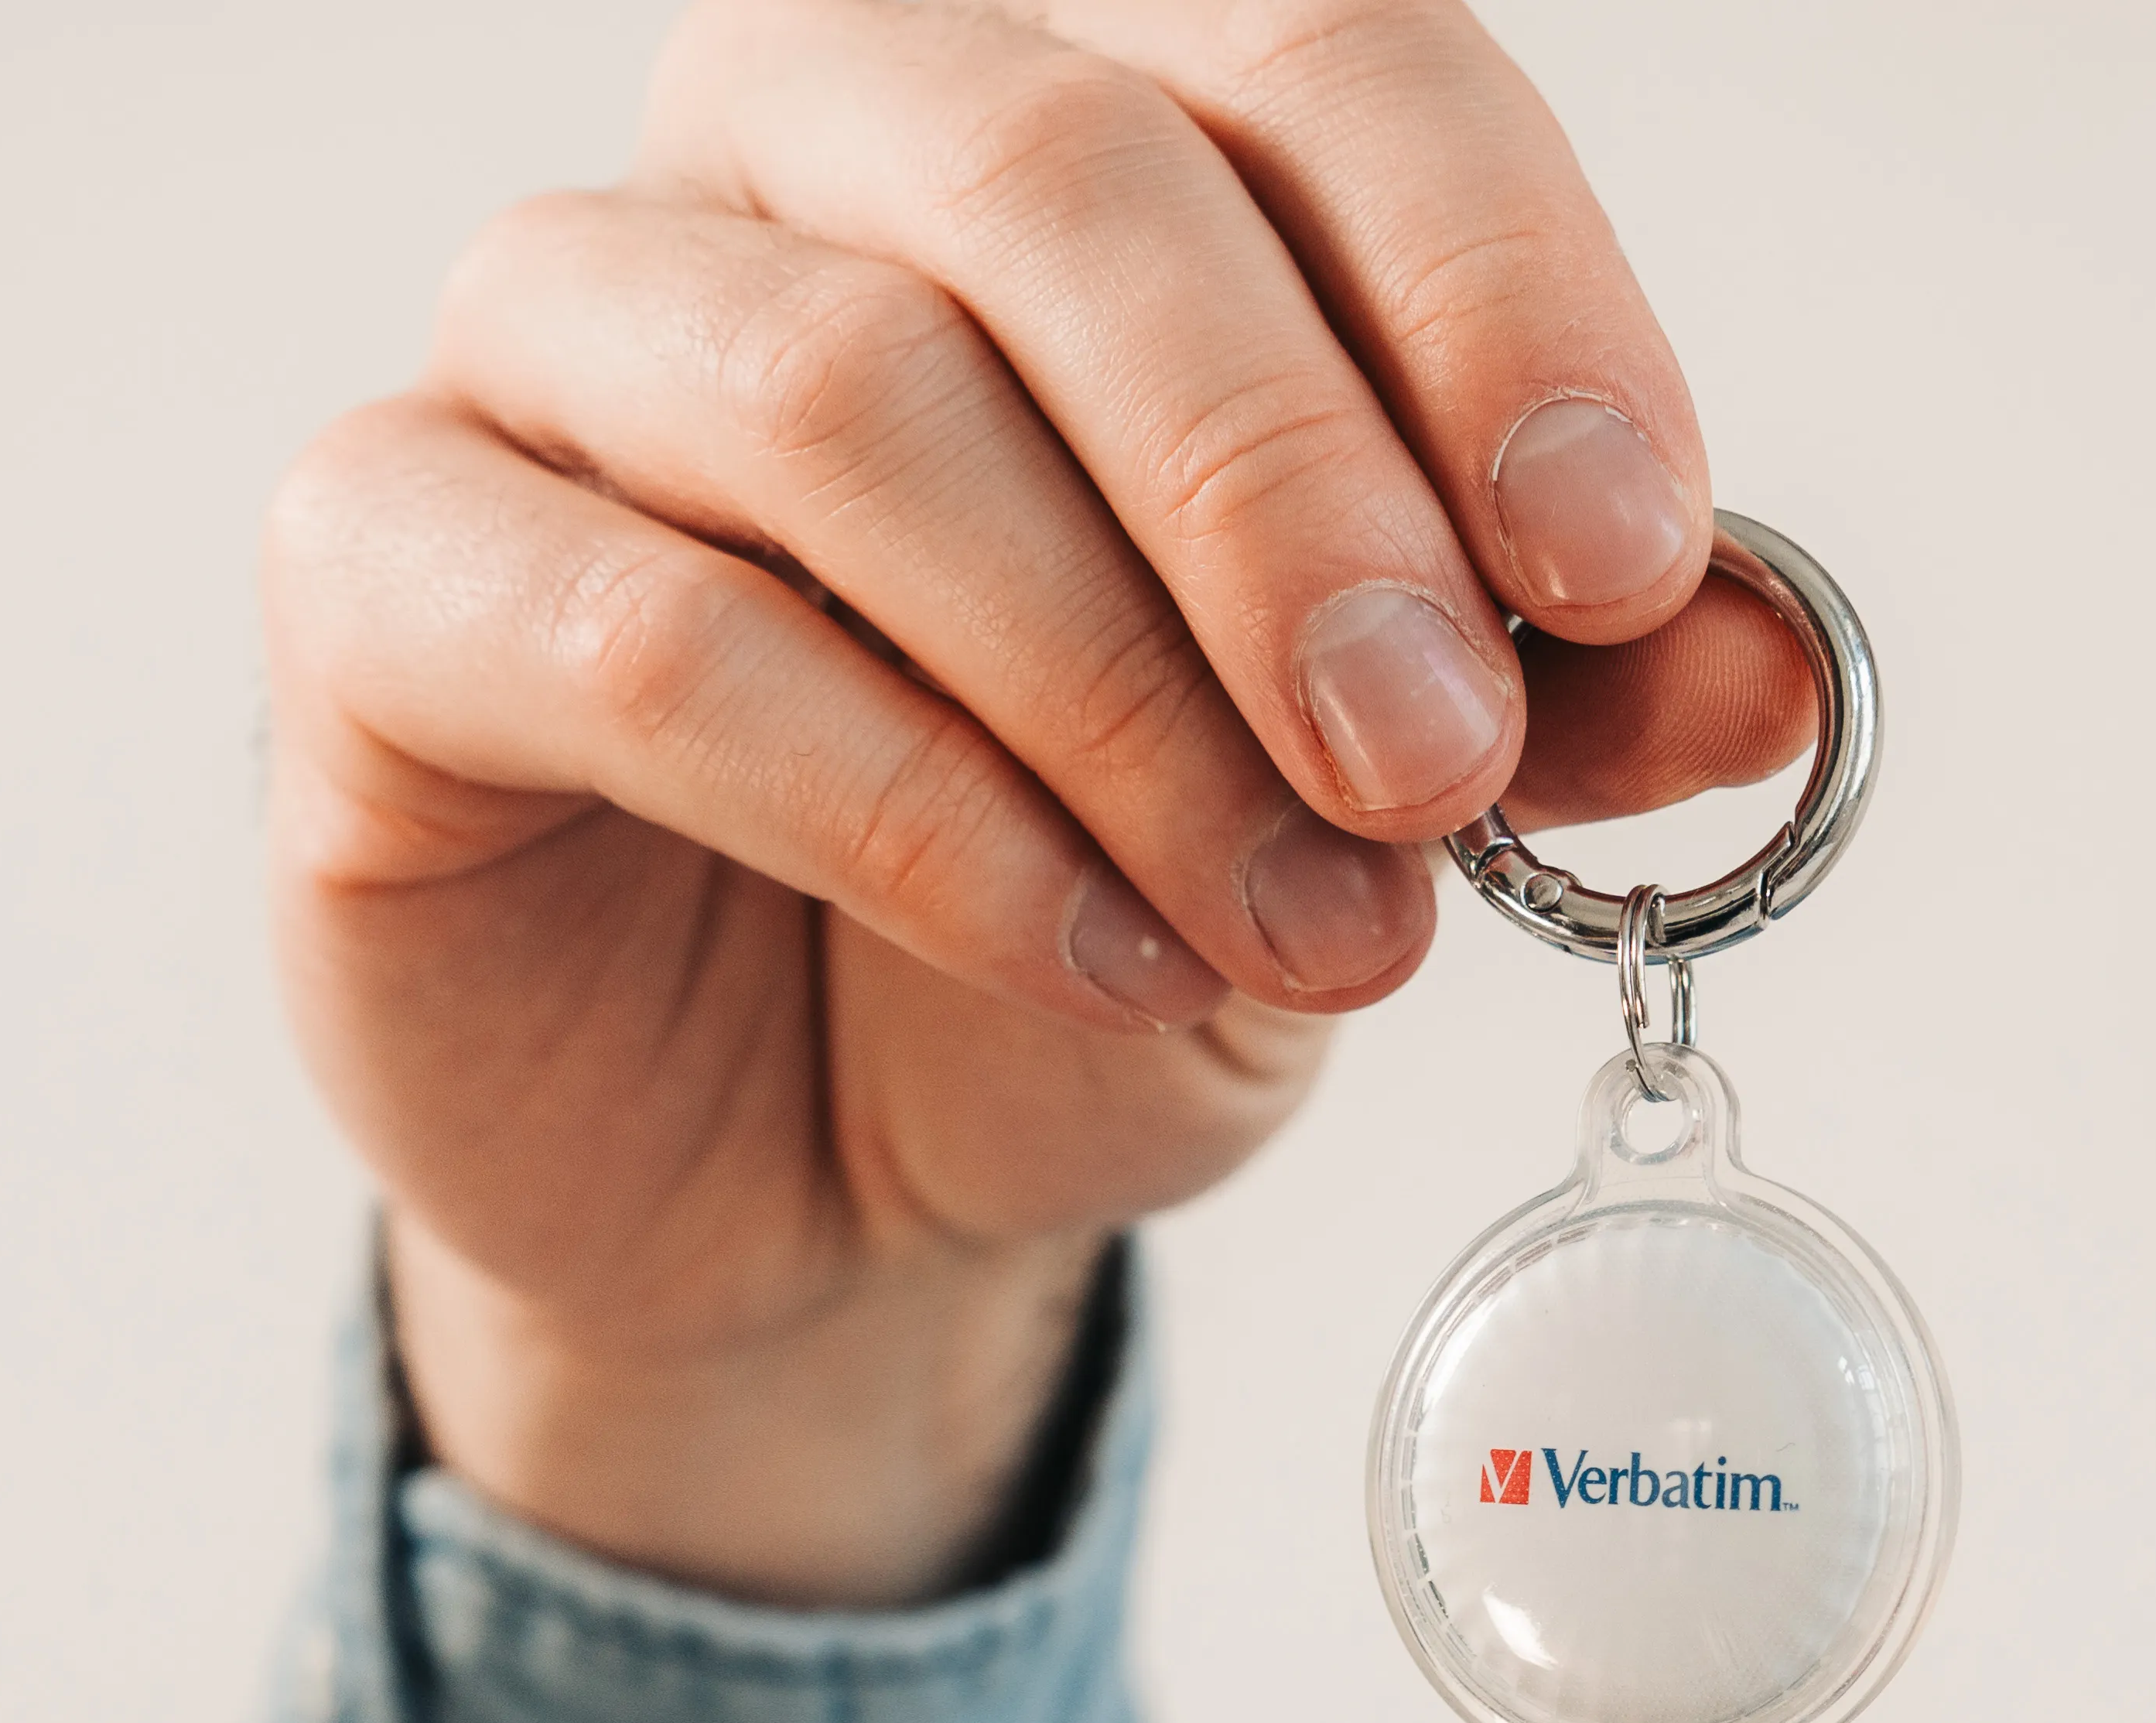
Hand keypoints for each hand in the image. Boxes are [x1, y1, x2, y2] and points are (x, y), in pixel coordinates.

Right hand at [261, 0, 1816, 1602]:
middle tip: (1436, 762)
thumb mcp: (1382, 818)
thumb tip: (1772, 654)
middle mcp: (785, 156)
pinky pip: (644, 634)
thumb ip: (1567, 710)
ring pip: (842, 391)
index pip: (1305, 53)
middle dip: (1291, 484)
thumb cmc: (1100, 906)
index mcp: (1068, 121)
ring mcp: (547, 345)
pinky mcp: (383, 577)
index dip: (1491, 287)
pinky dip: (912, 810)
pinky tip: (1090, 955)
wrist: (833, 1177)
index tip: (1626, 562)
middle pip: (1055, 168)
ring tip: (1297, 926)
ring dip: (1119, 691)